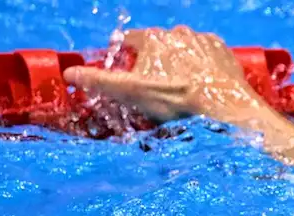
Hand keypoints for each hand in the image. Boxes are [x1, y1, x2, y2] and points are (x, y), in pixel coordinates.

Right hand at [64, 25, 267, 124]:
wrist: (223, 106)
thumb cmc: (176, 100)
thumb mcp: (132, 93)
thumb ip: (100, 82)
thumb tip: (70, 74)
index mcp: (152, 38)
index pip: (127, 40)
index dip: (123, 58)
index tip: (127, 75)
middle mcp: (177, 31)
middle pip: (156, 46)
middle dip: (152, 64)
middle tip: (156, 89)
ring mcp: (202, 39)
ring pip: (182, 50)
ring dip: (178, 64)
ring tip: (181, 90)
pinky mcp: (222, 50)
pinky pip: (206, 56)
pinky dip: (202, 67)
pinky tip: (202, 85)